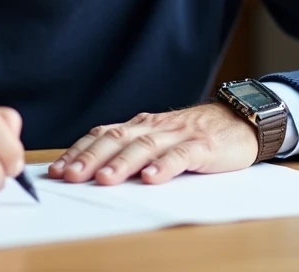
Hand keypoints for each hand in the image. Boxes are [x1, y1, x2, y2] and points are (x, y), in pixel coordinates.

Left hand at [48, 102, 258, 185]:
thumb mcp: (159, 138)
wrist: (241, 120)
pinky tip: (151, 179)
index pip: (103, 134)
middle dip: (91, 157)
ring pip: (145, 146)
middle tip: (70, 175)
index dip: (79, 150)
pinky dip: (164, 167)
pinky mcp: (202, 147)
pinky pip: (181, 156)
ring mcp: (179, 135)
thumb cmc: (195, 135)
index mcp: (141, 125)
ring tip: (105, 178)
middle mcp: (155, 127)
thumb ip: (131, 149)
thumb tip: (92, 169)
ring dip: (122, 162)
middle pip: (117, 139)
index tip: (57, 169)